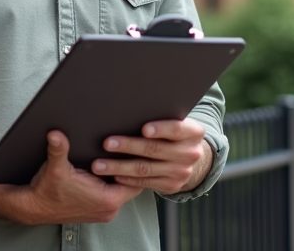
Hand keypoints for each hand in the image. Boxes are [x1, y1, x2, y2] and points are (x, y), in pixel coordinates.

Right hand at [15, 131, 143, 224]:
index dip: (137, 163)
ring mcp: (104, 211)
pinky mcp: (98, 210)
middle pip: (133, 184)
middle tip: (131, 148)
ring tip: (121, 157)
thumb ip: (59, 149)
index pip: (137, 180)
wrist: (34, 207)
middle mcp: (109, 209)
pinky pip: (115, 194)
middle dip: (132, 168)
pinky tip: (108, 169)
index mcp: (107, 200)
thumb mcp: (55, 168)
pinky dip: (114, 182)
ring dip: (122, 175)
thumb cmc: (47, 192)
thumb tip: (56, 134)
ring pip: (124, 189)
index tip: (137, 149)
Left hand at [90, 118, 212, 194]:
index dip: (160, 129)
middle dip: (128, 146)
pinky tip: (112, 175)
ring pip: (145, 169)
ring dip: (119, 166)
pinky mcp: (172, 186)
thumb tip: (129, 106)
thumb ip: (161, 116)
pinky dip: (127, 179)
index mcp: (193, 132)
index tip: (143, 129)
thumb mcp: (175, 120)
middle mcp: (190, 153)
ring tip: (99, 164)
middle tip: (107, 143)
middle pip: (155, 149)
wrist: (189, 155)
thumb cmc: (173, 131)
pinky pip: (145, 183)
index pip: (176, 129)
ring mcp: (182, 172)